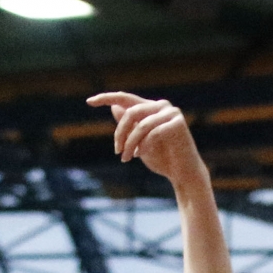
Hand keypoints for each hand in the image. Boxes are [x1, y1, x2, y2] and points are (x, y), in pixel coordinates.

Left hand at [87, 92, 205, 186]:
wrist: (183, 174)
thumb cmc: (161, 159)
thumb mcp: (138, 142)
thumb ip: (129, 126)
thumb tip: (114, 107)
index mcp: (151, 108)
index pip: (126, 98)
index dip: (106, 98)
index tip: (89, 102)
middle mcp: (162, 106)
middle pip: (130, 112)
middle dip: (120, 133)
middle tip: (117, 152)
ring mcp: (171, 113)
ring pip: (140, 124)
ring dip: (130, 143)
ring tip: (125, 158)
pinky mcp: (178, 124)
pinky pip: (153, 133)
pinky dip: (143, 146)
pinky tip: (140, 155)